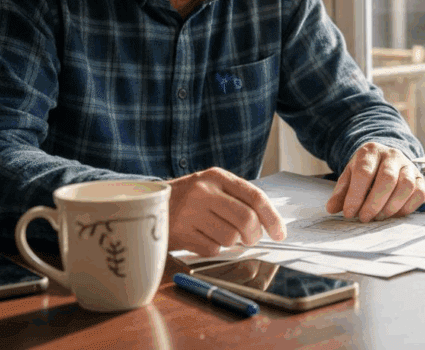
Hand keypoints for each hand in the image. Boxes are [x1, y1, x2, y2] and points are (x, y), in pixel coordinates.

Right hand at [165, 167, 285, 256]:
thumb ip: (237, 199)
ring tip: (221, 235)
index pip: (255, 197)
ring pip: (230, 237)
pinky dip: (213, 248)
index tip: (280, 233)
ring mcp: (190, 212)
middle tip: (251, 239)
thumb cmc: (188, 199)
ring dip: (232, 242)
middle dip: (254, 235)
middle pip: (246, 219)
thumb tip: (268, 223)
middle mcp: (203, 191)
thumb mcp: (211, 187)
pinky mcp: (180, 233)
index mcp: (216, 176)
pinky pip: (212, 248)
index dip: (272, 218)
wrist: (144, 204)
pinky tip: (202, 238)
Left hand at [325, 142, 424, 221]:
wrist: (385, 159)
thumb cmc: (365, 171)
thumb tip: (331, 208)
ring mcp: (408, 166)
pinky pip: (419, 193)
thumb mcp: (349, 177)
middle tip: (364, 218)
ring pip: (406, 185)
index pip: (364, 172)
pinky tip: (394, 214)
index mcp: (371, 151)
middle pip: (387, 178)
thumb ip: (341, 192)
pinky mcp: (420, 178)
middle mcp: (392, 155)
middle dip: (374, 203)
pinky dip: (407, 207)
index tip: (349, 213)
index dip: (356, 195)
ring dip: (391, 206)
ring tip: (379, 217)